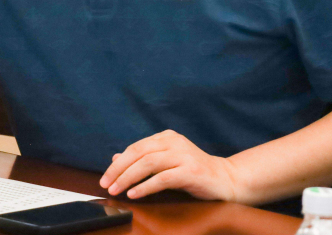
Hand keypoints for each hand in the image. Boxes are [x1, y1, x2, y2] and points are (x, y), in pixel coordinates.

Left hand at [99, 130, 234, 199]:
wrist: (226, 179)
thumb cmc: (193, 172)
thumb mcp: (166, 162)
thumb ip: (143, 159)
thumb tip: (116, 158)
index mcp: (167, 137)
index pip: (135, 147)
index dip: (118, 162)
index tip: (105, 177)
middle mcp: (174, 142)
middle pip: (138, 153)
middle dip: (119, 170)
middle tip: (106, 184)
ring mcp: (183, 155)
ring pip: (148, 163)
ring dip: (128, 178)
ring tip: (116, 190)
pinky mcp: (191, 171)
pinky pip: (162, 178)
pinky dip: (145, 186)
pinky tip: (134, 194)